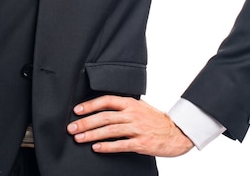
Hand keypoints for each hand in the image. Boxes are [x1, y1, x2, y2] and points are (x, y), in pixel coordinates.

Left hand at [67, 95, 193, 156]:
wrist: (177, 132)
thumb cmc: (157, 119)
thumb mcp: (140, 106)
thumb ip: (124, 106)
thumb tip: (104, 107)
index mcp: (130, 103)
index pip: (106, 101)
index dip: (90, 105)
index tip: (77, 110)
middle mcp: (132, 114)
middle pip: (104, 117)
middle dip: (85, 122)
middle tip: (71, 127)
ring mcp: (137, 129)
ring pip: (109, 130)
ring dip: (92, 134)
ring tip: (79, 138)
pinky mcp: (141, 143)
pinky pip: (121, 145)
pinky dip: (107, 146)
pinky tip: (96, 148)